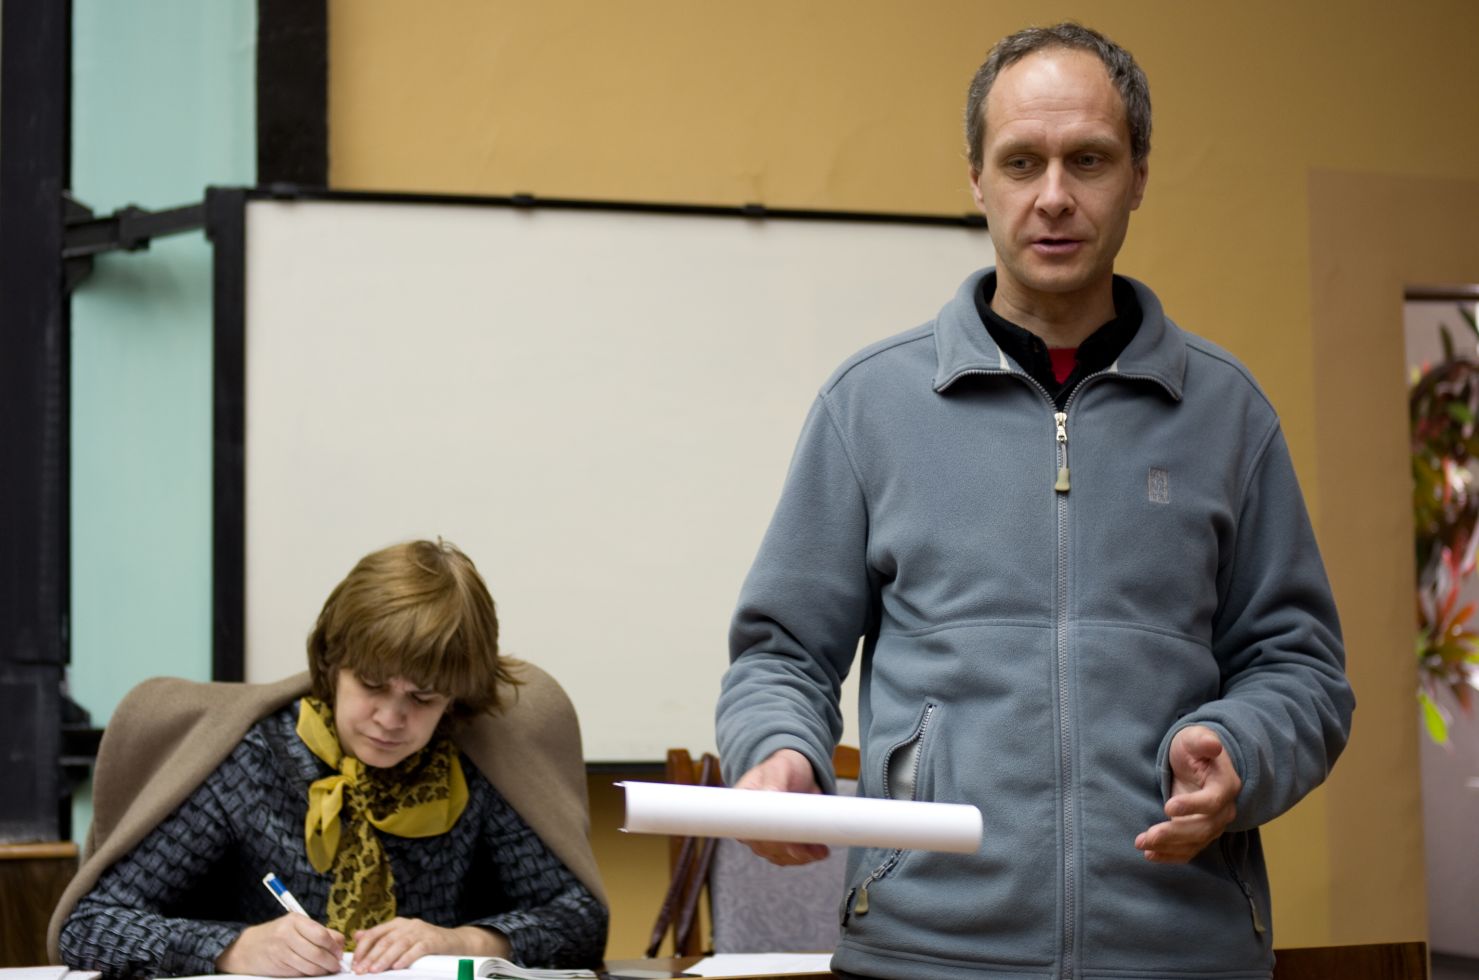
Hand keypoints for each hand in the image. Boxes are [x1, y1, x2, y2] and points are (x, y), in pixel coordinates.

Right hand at [217, 913, 344, 975]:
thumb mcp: (297, 926)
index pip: (321, 935)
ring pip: (309, 966)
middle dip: (331, 962)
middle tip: (336, 965)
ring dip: (322, 970)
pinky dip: (310, 974)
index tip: (339, 953)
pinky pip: (299, 972)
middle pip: (317, 952)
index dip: (334, 947)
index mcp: (295, 921)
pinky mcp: (278, 966)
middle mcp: (286, 934)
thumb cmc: (276, 935)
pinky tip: (314, 971)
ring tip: (327, 970)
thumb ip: (320, 932)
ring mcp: (280, 951)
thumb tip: (340, 943)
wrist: (246, 948)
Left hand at [351, 919, 508, 972]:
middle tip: (361, 970)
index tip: (355, 963)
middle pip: (385, 940)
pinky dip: (406, 958)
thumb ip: (381, 937)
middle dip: (371, 956)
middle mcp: (409, 925)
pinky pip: (417, 949)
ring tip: (375, 970)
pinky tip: (398, 966)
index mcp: (398, 924)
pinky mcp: (433, 940)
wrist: (456, 943)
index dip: (363, 948)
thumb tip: (358, 935)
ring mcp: (421, 932)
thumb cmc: (426, 943)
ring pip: (399, 944)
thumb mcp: (402, 938)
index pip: (375, 933)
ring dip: (385, 958)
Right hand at [732, 748, 829, 865]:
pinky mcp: (781, 842)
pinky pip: (789, 856)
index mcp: (742, 806)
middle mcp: (750, 825)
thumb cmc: (785, 767)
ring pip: (779, 855)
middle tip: (809, 849)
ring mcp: (765, 836)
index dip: (766, 840)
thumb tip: (771, 795)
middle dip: (788, 851)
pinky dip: (805, 856)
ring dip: (799, 856)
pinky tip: (819, 851)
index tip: (787, 842)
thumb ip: (774, 781)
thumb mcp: (780, 769)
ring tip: (819, 850)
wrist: (799, 773)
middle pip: (764, 847)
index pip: (747, 831)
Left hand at [1135, 725, 1241, 862]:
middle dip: (1175, 834)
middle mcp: (1224, 810)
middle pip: (1203, 828)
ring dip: (1168, 847)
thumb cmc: (1195, 747)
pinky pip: (1188, 849)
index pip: (1212, 802)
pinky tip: (1150, 855)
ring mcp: (1213, 824)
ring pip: (1194, 842)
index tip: (1168, 807)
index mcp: (1225, 785)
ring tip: (1142, 845)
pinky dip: (1170, 855)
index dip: (1192, 806)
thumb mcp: (1195, 738)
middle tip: (1149, 836)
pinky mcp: (1200, 832)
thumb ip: (1202, 741)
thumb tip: (1213, 744)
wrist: (1198, 761)